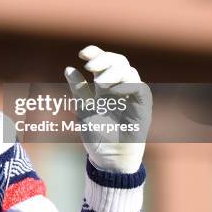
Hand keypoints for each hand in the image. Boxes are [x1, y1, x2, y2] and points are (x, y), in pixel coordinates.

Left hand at [64, 45, 151, 172]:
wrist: (109, 159)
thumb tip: (68, 69)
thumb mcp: (83, 110)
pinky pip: (140, 88)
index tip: (82, 54)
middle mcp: (119, 87)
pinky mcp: (143, 106)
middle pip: (117, 60)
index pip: (102, 61)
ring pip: (128, 70)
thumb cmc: (97, 135)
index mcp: (104, 86)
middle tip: (90, 66)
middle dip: (103, 59)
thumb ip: (78, 90)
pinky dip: (127, 84)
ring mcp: (132, 95)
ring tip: (100, 84)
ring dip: (113, 72)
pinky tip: (114, 90)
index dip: (95, 52)